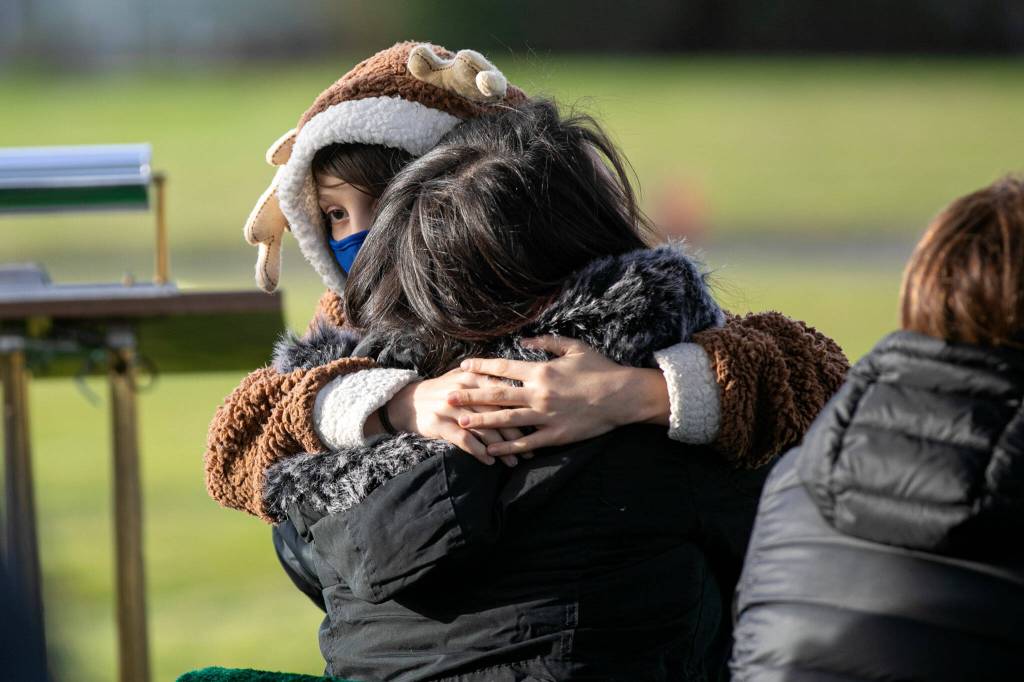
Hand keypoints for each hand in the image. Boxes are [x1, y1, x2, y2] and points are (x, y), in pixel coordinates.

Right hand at [384, 369, 524, 466]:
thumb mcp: (464, 379)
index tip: (537, 428)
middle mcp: (463, 390)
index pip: (503, 394)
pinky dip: (479, 452)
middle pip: (496, 414)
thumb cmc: (444, 392)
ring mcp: (450, 408)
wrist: (408, 401)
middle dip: (516, 434)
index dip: (522, 412)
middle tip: (531, 451)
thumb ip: (488, 381)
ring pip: (483, 429)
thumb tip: (522, 390)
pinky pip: (464, 440)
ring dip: (501, 448)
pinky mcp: (438, 424)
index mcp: (473, 376)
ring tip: (514, 461)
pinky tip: (490, 461)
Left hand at [449, 336, 669, 456]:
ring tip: (461, 423)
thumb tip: (524, 339)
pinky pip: (526, 442)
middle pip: (497, 395)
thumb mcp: (574, 347)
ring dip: (482, 422)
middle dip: (470, 396)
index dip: (481, 367)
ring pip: (506, 420)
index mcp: (541, 371)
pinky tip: (490, 450)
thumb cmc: (599, 369)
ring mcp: (545, 416)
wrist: (622, 396)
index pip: (503, 368)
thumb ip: (547, 342)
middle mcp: (538, 394)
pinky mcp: (555, 435)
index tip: (463, 367)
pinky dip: (507, 448)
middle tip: (448, 397)